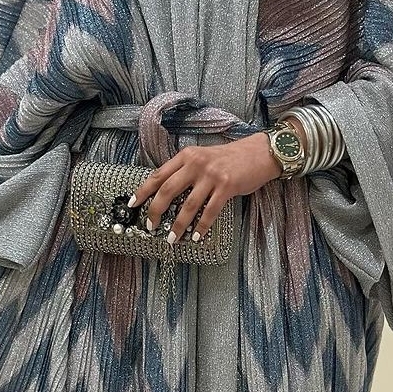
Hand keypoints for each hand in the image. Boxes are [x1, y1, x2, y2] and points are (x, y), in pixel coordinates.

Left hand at [128, 130, 283, 243]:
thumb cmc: (231, 159)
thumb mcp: (203, 158)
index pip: (158, 175)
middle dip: (155, 211)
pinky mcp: (226, 186)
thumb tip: (168, 194)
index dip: (143, 191)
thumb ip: (186, 171)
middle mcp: (196, 164)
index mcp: (186, 156)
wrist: (259, 153)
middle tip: (150, 227)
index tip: (132, 204)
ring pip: (187, 205)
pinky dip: (201, 227)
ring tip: (172, 238)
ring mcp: (211, 175)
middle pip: (167, 190)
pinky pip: (209, 212)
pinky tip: (196, 236)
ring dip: (178, 225)